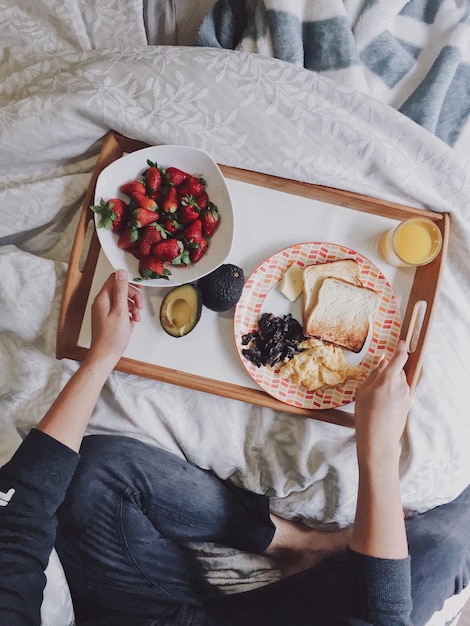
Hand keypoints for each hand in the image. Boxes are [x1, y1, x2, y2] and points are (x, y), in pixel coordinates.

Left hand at [86, 270, 142, 368]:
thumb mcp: (120, 311)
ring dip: (132, 307)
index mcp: (103, 298)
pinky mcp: (108, 319)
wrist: (105, 355)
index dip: (129, 281)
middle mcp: (102, 303)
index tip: (140, 287)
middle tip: (140, 305)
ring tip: (136, 317)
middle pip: (120, 290)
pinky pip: (120, 311)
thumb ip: (121, 290)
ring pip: (122, 301)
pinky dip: (128, 315)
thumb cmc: (112, 337)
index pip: (115, 279)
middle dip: (133, 296)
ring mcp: (104, 311)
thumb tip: (121, 272)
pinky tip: (131, 323)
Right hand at [354, 340, 410, 462]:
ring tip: (376, 397)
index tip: (400, 343)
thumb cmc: (366, 415)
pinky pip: (401, 392)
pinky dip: (393, 394)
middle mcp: (401, 385)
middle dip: (389, 372)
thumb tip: (383, 364)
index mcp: (389, 378)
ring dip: (390, 384)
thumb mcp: (363, 391)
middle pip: (398, 370)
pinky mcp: (408, 404)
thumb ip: (374, 375)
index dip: (400, 348)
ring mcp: (406, 395)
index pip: (399, 357)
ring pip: (399, 382)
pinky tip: (382, 405)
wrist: (379, 439)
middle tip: (375, 381)